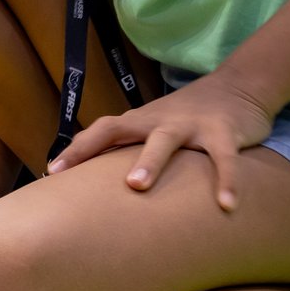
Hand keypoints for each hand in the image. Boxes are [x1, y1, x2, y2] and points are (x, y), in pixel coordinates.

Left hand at [46, 74, 274, 210]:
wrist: (238, 84)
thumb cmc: (185, 116)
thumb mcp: (154, 126)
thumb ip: (131, 145)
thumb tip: (96, 176)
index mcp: (139, 121)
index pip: (100, 131)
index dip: (76, 149)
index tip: (51, 172)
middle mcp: (159, 120)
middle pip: (121, 130)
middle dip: (95, 150)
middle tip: (77, 179)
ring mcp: (191, 124)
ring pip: (166, 141)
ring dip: (150, 161)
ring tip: (137, 186)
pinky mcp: (224, 132)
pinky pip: (225, 159)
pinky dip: (227, 181)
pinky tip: (227, 205)